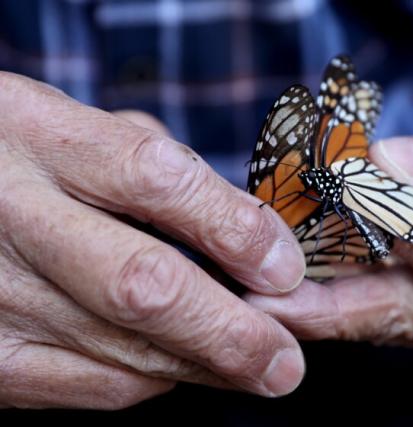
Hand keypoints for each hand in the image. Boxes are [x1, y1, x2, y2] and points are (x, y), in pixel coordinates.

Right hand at [0, 72, 305, 408]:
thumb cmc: (19, 157)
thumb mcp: (76, 126)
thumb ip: (156, 164)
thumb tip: (248, 231)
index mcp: (43, 135)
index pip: (159, 180)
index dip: (235, 230)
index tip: (285, 268)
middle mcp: (12, 214)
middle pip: (145, 286)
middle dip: (233, 332)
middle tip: (286, 361)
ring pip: (128, 351)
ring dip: (208, 365)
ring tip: (254, 364)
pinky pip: (96, 385)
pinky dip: (156, 378)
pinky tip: (180, 361)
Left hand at [246, 96, 412, 368]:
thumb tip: (384, 166)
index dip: (401, 226)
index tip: (343, 185)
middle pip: (412, 315)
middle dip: (331, 305)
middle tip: (262, 299)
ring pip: (388, 316)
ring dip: (323, 300)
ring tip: (260, 287)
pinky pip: (385, 306)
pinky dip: (340, 289)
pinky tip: (291, 278)